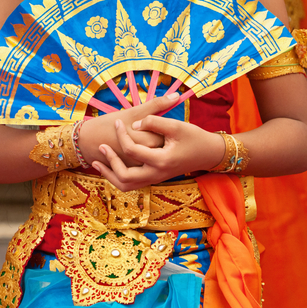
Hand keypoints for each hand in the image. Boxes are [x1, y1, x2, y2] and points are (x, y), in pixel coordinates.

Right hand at [79, 93, 179, 166]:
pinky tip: (142, 147)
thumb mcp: (132, 112)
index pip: (169, 134)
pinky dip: (148, 156)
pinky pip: (147, 164)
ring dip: (156, 148)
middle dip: (162, 136)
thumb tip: (177, 95)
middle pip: (165, 146)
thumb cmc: (107, 124)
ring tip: (147, 138)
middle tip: (155, 129)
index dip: (167, 126)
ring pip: (157, 156)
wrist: (86, 143)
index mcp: (148, 141)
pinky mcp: (134, 173)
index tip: (161, 121)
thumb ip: (156, 104)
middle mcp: (147, 158)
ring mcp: (140, 168)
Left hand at [93, 115, 223, 190]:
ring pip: (126, 185)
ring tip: (97, 163)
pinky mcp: (155, 178)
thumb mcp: (176, 125)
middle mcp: (157, 173)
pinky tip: (112, 165)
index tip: (117, 121)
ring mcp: (156, 178)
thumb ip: (153, 122)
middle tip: (101, 147)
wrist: (208, 153)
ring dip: (110, 175)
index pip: (132, 150)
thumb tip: (133, 126)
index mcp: (161, 160)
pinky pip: (132, 184)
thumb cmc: (194, 137)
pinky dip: (119, 177)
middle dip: (110, 162)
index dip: (121, 134)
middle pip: (125, 176)